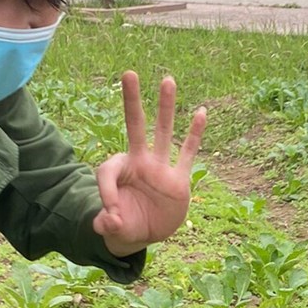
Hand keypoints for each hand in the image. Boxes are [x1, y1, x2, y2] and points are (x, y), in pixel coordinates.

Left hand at [93, 70, 206, 254]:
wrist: (145, 233)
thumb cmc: (125, 224)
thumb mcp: (113, 229)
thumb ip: (108, 224)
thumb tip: (109, 221)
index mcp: (119, 172)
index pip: (108, 170)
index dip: (106, 192)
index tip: (110, 217)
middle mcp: (140, 163)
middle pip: (135, 126)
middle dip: (132, 102)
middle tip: (129, 74)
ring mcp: (161, 169)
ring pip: (163, 133)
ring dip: (165, 108)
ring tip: (168, 80)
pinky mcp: (178, 181)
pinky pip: (188, 154)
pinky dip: (194, 135)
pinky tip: (201, 113)